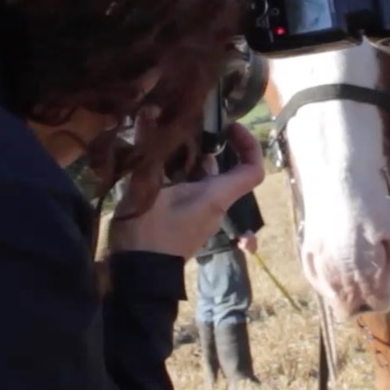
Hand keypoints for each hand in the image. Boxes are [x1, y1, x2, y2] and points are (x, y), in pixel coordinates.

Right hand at [107, 122, 266, 257]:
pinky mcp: (185, 226)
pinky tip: (155, 169)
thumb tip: (149, 111)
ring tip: (164, 146)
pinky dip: (178, 179)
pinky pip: (190, 196)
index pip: (253, 170)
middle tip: (185, 130)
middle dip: (206, 148)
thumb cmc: (147, 234)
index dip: (249, 145)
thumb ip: (149, 150)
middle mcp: (215, 208)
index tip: (230, 127)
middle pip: (222, 172)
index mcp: (216, 197)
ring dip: (187, 163)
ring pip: (203, 183)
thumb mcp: (145, 188)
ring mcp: (200, 219)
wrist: (137, 278)